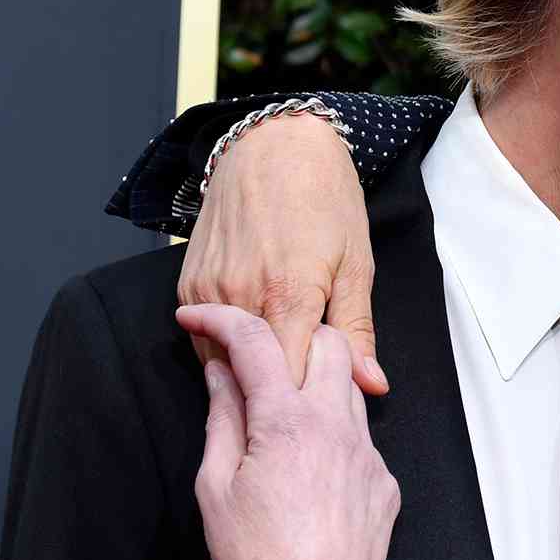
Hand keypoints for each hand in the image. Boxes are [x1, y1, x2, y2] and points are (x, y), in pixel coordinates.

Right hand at [178, 112, 388, 393]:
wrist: (273, 148)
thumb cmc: (325, 201)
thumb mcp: (357, 265)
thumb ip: (357, 331)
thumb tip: (372, 385)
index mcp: (290, 294)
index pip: (289, 379)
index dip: (306, 402)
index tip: (323, 411)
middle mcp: (240, 296)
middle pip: (251, 375)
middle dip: (278, 394)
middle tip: (305, 400)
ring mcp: (207, 290)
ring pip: (221, 361)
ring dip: (248, 373)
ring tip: (280, 374)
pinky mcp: (187, 284)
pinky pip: (202, 337)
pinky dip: (225, 349)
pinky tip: (253, 346)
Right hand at [178, 304, 400, 559]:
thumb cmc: (253, 559)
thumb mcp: (216, 485)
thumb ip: (223, 418)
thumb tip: (220, 374)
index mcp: (287, 422)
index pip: (255, 341)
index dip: (220, 319)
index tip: (194, 317)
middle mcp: (337, 426)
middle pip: (325, 342)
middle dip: (287, 334)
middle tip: (251, 358)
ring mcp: (368, 454)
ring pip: (349, 388)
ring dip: (314, 383)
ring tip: (277, 413)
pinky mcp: (384, 483)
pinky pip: (361, 439)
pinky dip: (332, 435)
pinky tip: (307, 468)